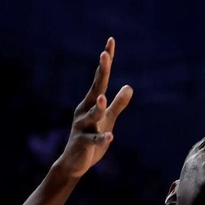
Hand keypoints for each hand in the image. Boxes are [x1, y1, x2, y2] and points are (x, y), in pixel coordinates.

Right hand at [53, 38, 133, 179]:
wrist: (74, 163)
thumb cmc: (91, 139)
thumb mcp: (108, 120)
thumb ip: (118, 105)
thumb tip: (129, 87)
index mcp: (92, 103)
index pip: (100, 79)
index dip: (106, 61)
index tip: (110, 42)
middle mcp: (85, 110)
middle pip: (95, 89)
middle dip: (101, 72)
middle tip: (104, 55)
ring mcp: (82, 127)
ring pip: (92, 114)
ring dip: (98, 107)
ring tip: (104, 99)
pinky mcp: (83, 143)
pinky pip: (93, 140)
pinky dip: (101, 138)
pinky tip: (110, 137)